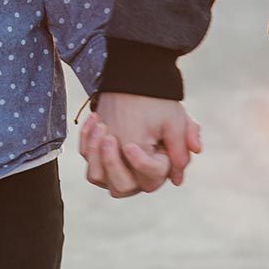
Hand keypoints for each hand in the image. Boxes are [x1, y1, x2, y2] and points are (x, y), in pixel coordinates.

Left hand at [79, 93, 201, 196]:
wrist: (139, 81)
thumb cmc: (158, 102)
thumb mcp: (174, 120)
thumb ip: (181, 147)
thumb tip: (178, 180)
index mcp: (158, 166)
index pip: (150, 177)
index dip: (141, 164)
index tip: (130, 146)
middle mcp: (135, 173)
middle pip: (121, 187)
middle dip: (112, 164)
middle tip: (109, 138)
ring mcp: (114, 167)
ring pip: (97, 177)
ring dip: (95, 154)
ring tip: (100, 127)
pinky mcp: (98, 156)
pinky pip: (87, 159)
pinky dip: (87, 141)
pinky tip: (94, 119)